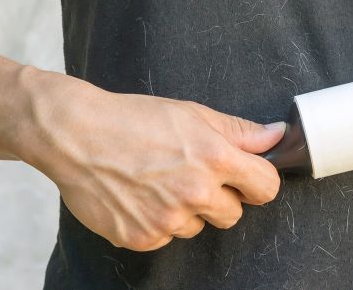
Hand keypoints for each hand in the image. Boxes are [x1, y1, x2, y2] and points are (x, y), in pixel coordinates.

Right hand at [21, 80, 286, 250]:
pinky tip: (139, 196)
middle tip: (191, 174)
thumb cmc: (133, 119)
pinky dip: (156, 221)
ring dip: (186, 211)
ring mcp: (168, 219)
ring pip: (197, 226)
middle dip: (220, 197)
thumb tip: (276, 135)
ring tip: (158, 182)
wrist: (76, 135)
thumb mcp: (192, 114)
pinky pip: (165, 237)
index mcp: (215, 158)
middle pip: (234, 214)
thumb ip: (239, 131)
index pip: (266, 187)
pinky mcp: (142, 237)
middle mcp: (196, 192)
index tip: (247, 178)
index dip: (258, 181)